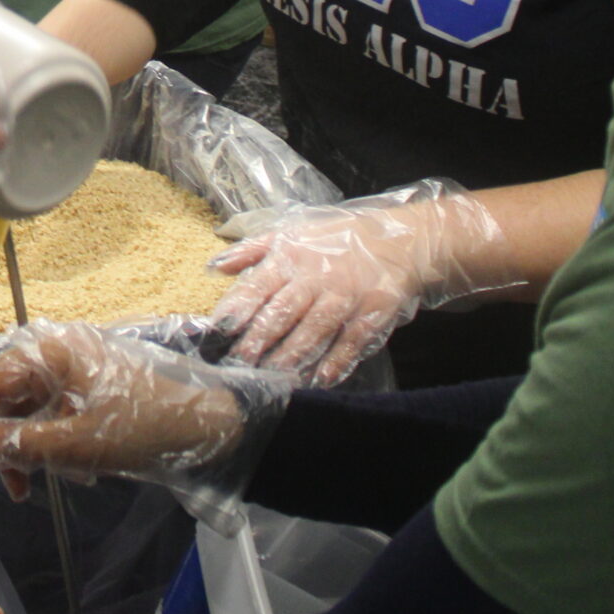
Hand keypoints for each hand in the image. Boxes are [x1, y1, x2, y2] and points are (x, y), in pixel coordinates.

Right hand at [0, 325, 282, 503]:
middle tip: (12, 488)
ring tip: (46, 484)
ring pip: (25, 411)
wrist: (209, 431)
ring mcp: (71, 371)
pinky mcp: (85, 391)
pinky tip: (73, 471)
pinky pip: (49, 416)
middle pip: (4, 398)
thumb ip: (16, 446)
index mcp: (52, 351)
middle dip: (4, 445)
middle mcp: (55, 353)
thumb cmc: (144, 428)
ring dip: (29, 451)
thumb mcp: (77, 444)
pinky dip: (51, 446)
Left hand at [210, 179, 509, 385]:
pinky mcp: (371, 314)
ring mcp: (345, 297)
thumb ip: (252, 250)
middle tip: (239, 363)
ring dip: (292, 355)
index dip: (239, 308)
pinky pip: (351, 341)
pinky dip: (336, 361)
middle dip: (259, 339)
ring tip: (271, 377)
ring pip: (314, 330)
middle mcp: (316, 278)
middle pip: (283, 312)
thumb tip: (214, 267)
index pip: (259, 285)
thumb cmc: (336, 240)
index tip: (219, 330)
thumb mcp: (292, 233)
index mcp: (292, 257)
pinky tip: (320, 380)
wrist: (399, 241)